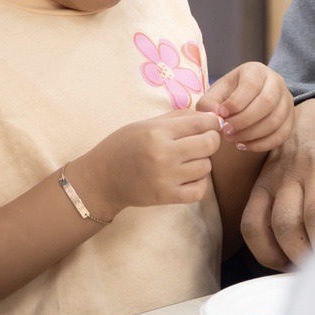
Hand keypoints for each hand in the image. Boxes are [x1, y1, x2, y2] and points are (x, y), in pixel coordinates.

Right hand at [73, 110, 222, 218]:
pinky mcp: (166, 197)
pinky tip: (190, 177)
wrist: (101, 179)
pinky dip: (200, 183)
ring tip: (191, 159)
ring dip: (203, 161)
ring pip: (206, 166)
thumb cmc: (124, 146)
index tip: (212, 125)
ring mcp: (165, 178)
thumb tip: (211, 117)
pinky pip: (199, 191)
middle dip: (212, 140)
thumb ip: (179, 117)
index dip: (213, 123)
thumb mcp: (146, 123)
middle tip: (204, 141)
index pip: (201, 124)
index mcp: (157, 132)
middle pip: (209, 144)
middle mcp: (163, 154)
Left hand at [195, 62, 293, 152]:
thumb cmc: (231, 94)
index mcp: (257, 70)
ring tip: (233, 139)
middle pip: (267, 102)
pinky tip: (244, 145)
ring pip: (275, 121)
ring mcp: (286, 100)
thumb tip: (212, 115)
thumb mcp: (218, 92)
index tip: (221, 115)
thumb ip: (209, 102)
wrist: (250, 98)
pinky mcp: (290, 119)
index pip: (251, 85)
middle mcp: (276, 82)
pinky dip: (261, 144)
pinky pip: (281, 135)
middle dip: (243, 121)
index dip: (236, 102)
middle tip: (226, 131)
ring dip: (251, 134)